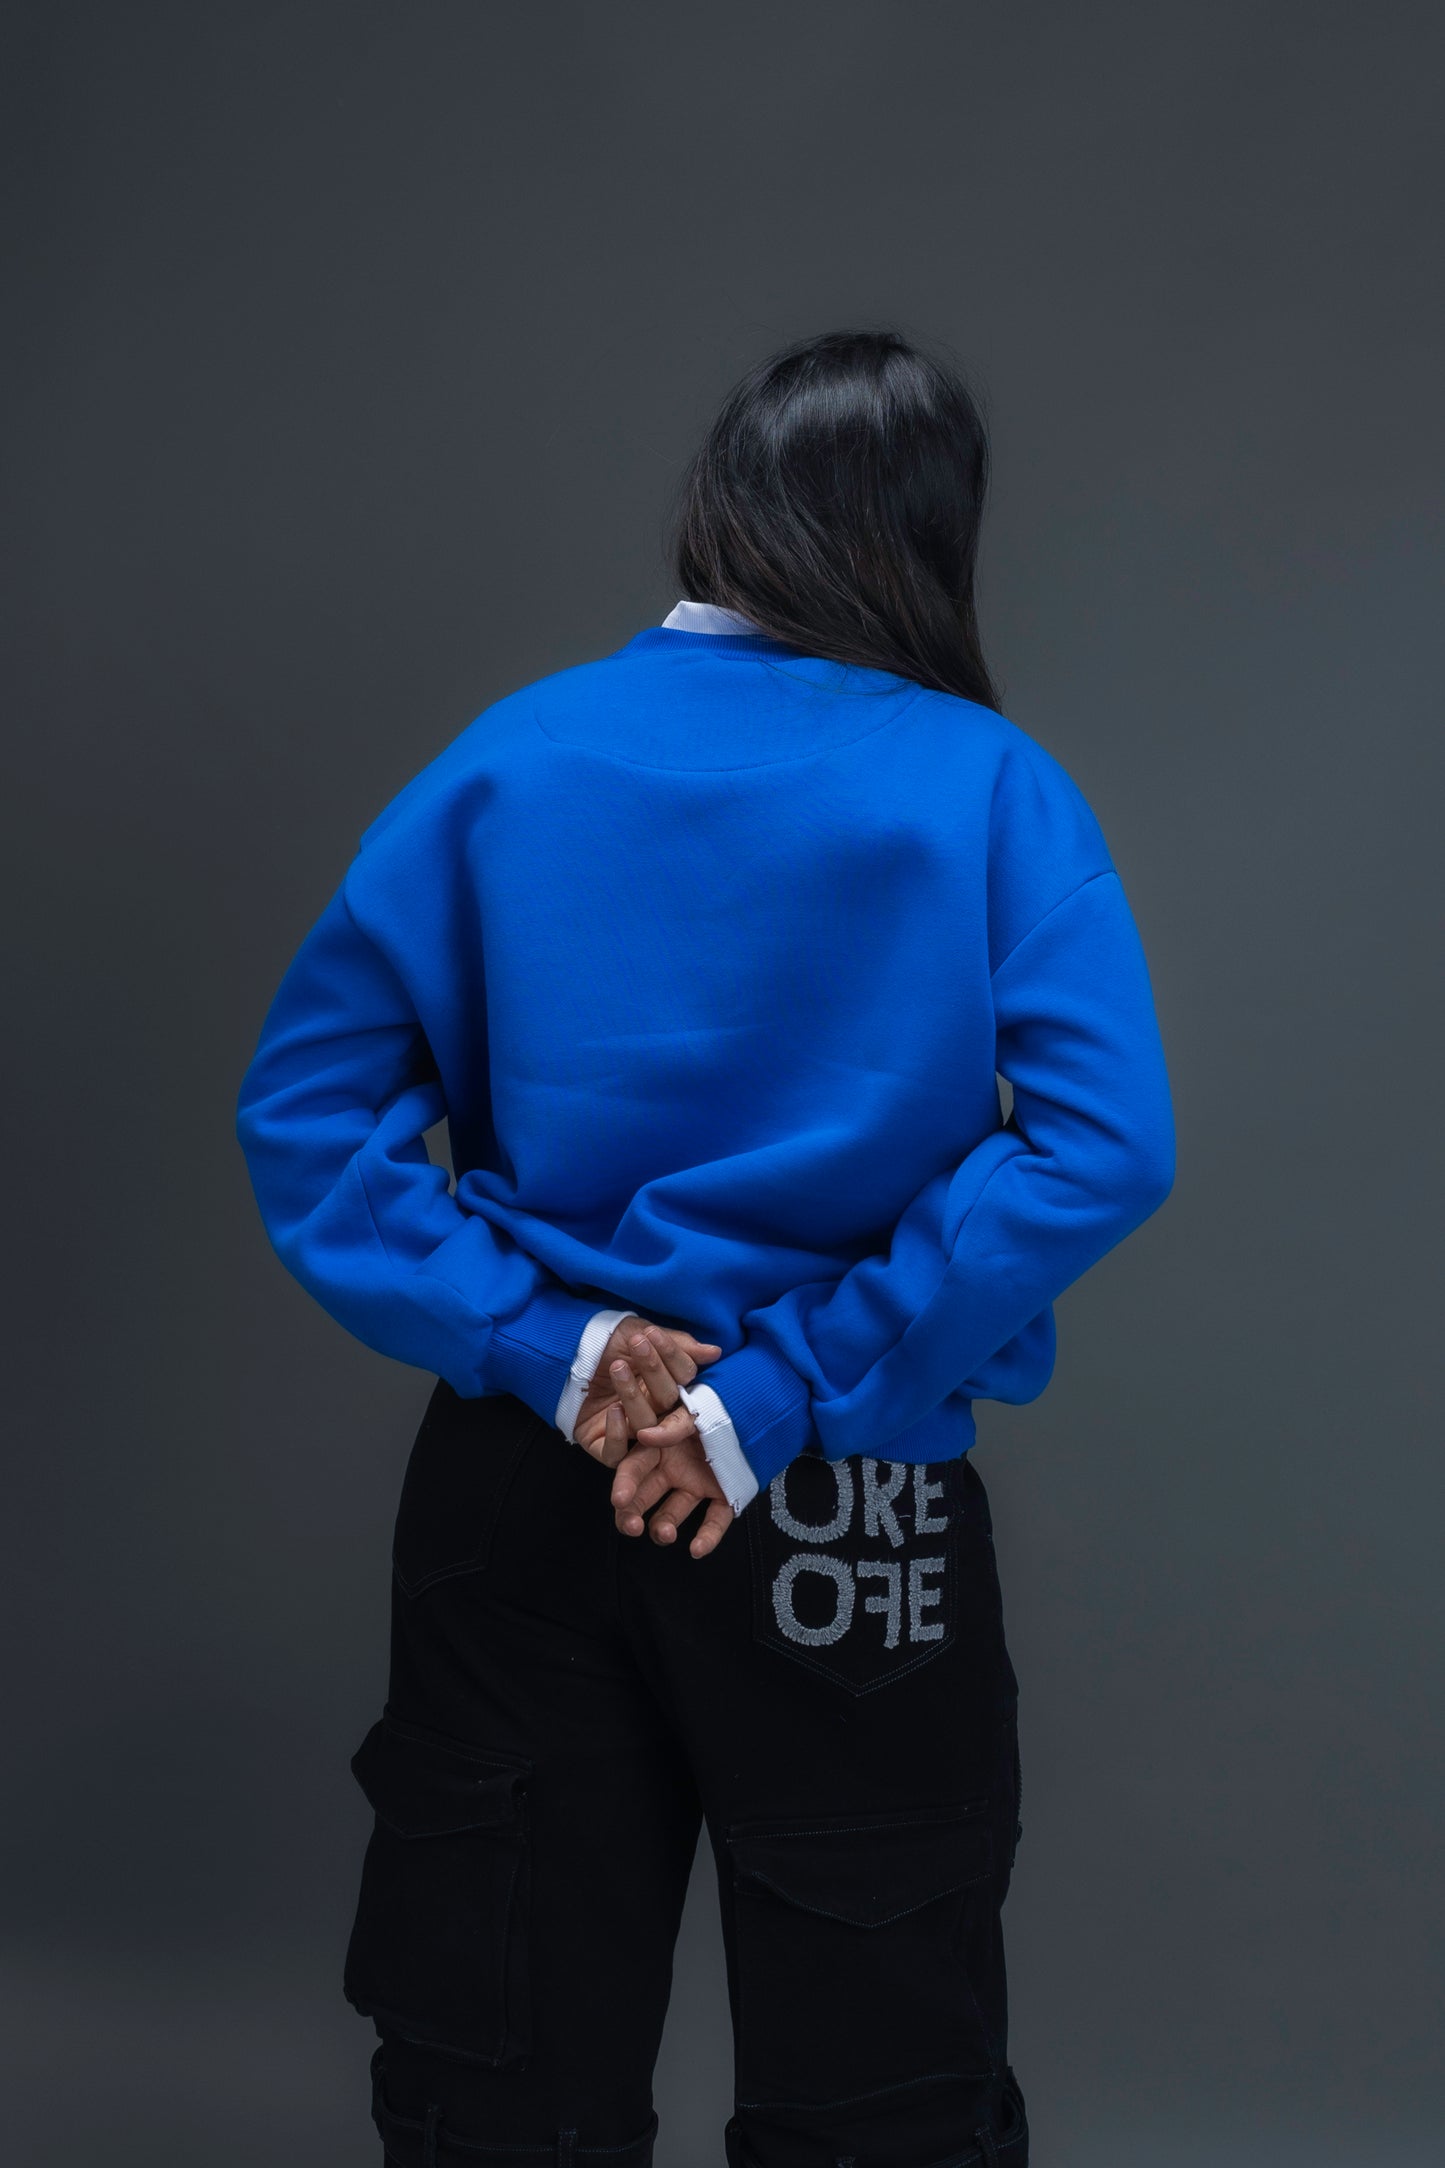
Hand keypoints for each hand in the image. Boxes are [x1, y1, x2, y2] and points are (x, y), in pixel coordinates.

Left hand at [572, 1316, 720, 1467]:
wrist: (560, 1353)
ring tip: (617, 1368)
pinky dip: (617, 1434)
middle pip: (668, 1401)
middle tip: (638, 1346)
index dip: (672, 1358)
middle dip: (655, 1374)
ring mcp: (630, 1430)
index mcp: (668, 1383)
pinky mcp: (604, 1446)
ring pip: (645, 1425)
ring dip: (632, 1396)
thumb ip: (676, 1344)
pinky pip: (616, 1454)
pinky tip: (613, 1411)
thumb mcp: (637, 1332)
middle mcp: (654, 1410)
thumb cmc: (604, 1342)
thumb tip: (714, 1352)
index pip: (683, 1377)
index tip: (652, 1335)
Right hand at [603, 1401, 735, 1559]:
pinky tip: (698, 1549)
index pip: (633, 1469)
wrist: (754, 1409)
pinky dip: (707, 1537)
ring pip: (672, 1514)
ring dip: (664, 1529)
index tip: (618, 1500)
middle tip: (631, 1528)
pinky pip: (713, 1520)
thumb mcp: (693, 1410)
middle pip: (643, 1498)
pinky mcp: (723, 1496)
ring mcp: (696, 1485)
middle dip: (631, 1515)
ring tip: (666, 1534)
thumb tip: (644, 1435)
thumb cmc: (718, 1406)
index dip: (623, 1484)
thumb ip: (671, 1424)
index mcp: (659, 1448)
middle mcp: (672, 1470)